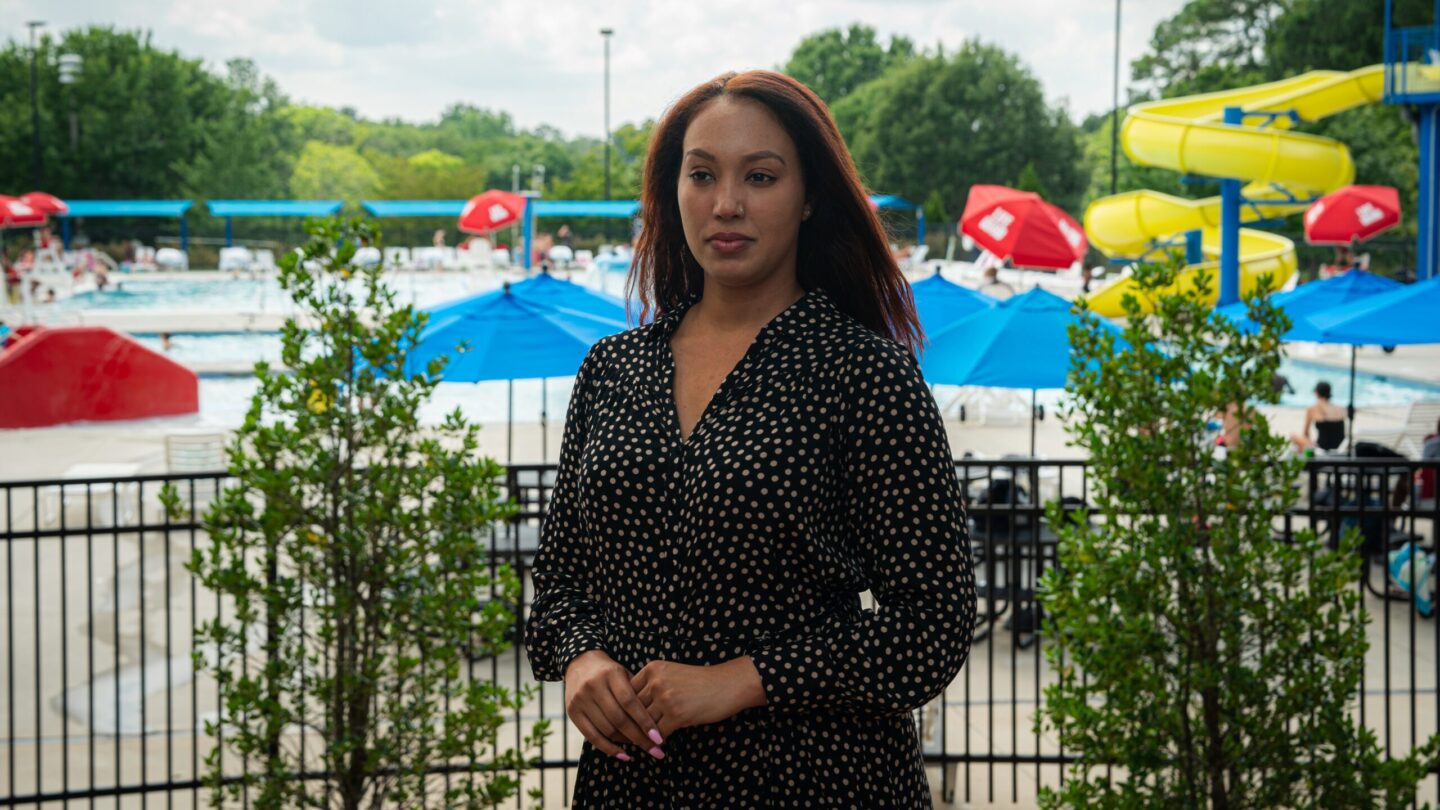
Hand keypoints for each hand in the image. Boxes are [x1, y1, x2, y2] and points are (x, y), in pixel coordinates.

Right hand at [564, 649, 667, 761]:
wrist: (580, 663)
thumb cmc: (610, 673)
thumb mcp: (624, 675)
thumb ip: (636, 694)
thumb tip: (656, 724)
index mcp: (610, 674)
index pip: (630, 702)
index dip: (645, 722)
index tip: (659, 738)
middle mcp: (593, 686)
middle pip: (619, 719)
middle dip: (639, 737)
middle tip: (655, 750)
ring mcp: (580, 699)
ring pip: (606, 729)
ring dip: (626, 743)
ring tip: (642, 747)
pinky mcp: (572, 712)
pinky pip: (591, 736)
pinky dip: (608, 748)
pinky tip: (623, 754)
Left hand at [630, 656, 766, 739]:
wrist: (728, 684)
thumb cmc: (700, 681)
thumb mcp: (672, 674)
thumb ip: (652, 685)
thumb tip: (633, 708)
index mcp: (652, 669)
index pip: (628, 692)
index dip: (624, 709)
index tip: (621, 722)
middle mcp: (656, 681)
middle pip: (633, 709)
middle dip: (629, 725)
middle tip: (624, 739)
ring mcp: (666, 698)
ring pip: (644, 723)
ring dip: (642, 736)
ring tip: (639, 745)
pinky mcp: (677, 714)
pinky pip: (658, 733)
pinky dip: (657, 741)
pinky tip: (658, 746)